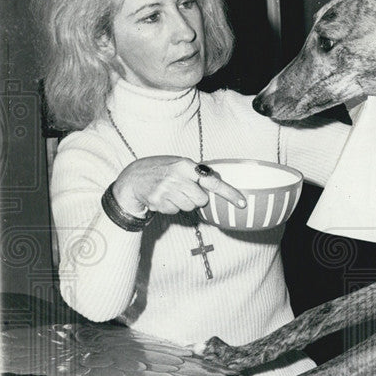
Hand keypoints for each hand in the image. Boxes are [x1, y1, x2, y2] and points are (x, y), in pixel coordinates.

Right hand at [112, 156, 244, 215]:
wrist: (133, 178)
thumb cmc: (162, 170)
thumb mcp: (179, 164)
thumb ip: (197, 173)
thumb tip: (218, 184)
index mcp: (185, 165)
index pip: (212, 181)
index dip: (229, 193)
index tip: (242, 202)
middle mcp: (176, 177)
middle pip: (201, 200)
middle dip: (196, 198)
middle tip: (184, 190)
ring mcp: (166, 190)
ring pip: (189, 207)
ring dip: (184, 203)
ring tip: (171, 193)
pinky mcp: (158, 202)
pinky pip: (176, 212)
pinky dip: (171, 207)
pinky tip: (163, 198)